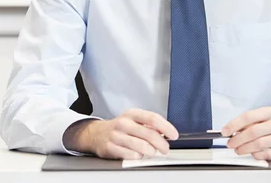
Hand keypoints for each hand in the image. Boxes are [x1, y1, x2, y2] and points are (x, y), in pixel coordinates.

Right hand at [64, 109, 178, 158]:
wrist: (96, 134)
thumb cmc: (120, 128)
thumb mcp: (133, 120)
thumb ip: (148, 125)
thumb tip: (166, 133)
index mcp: (132, 114)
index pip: (153, 118)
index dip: (166, 127)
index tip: (174, 135)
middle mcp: (124, 123)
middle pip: (149, 134)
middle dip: (161, 144)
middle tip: (165, 149)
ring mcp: (116, 135)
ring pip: (141, 146)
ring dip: (151, 151)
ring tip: (152, 152)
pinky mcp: (111, 148)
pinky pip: (131, 155)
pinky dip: (138, 157)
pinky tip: (138, 154)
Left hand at [221, 107, 270, 160]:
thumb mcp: (265, 118)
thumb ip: (250, 123)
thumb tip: (232, 130)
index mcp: (270, 112)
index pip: (249, 116)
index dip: (234, 124)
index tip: (225, 131)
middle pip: (254, 132)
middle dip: (238, 139)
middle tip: (230, 143)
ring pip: (260, 144)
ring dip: (245, 149)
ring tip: (238, 150)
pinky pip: (269, 155)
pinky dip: (258, 155)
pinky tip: (253, 154)